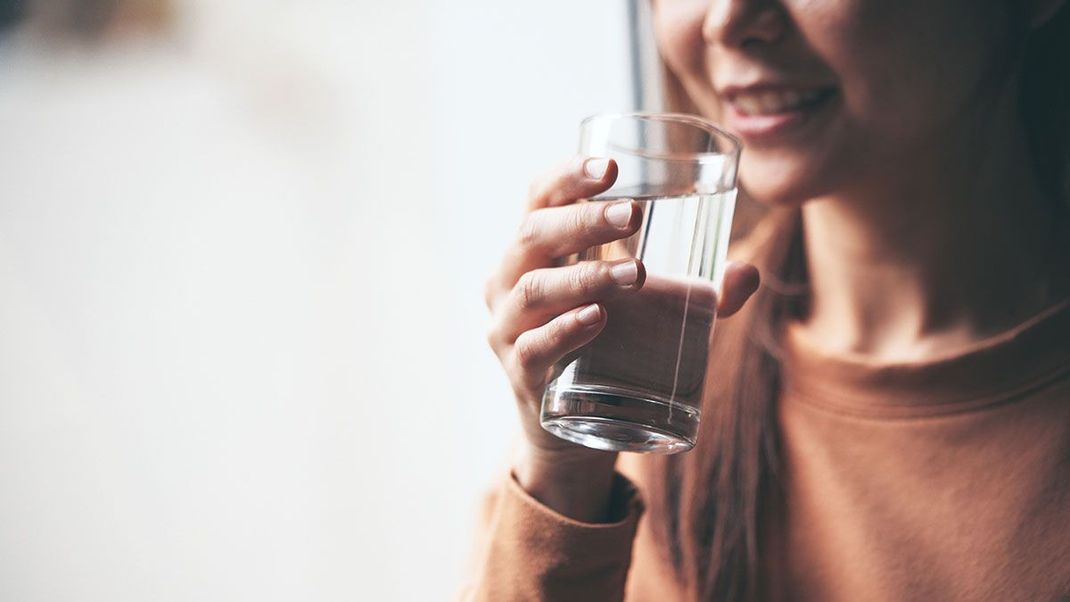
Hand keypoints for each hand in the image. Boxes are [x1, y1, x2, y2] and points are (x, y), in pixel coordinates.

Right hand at [484, 156, 759, 519]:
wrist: (570, 429)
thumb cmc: (605, 348)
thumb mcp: (643, 312)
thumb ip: (694, 294)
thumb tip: (747, 274)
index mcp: (536, 250)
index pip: (539, 197)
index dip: (568, 175)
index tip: (611, 165)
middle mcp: (509, 280)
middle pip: (534, 235)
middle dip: (584, 221)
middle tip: (635, 215)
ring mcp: (508, 327)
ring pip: (533, 290)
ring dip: (586, 276)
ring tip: (637, 274)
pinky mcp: (519, 373)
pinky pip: (534, 347)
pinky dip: (565, 331)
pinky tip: (598, 319)